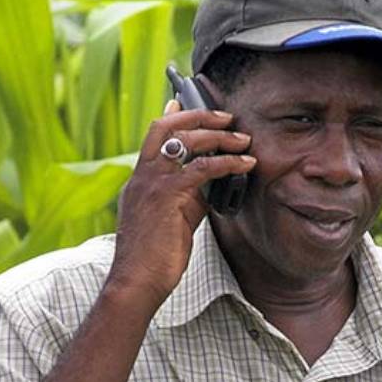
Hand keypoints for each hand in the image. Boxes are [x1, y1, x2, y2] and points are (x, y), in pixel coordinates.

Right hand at [106, 100, 254, 311]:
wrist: (136, 282)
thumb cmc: (154, 258)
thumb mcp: (173, 220)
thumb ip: (188, 197)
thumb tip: (210, 186)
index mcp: (141, 180)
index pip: (153, 136)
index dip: (171, 115)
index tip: (183, 99)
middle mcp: (143, 175)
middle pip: (166, 127)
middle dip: (197, 115)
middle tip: (226, 117)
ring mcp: (152, 183)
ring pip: (185, 141)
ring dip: (219, 136)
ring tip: (243, 140)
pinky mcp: (168, 196)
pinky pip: (202, 168)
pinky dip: (227, 162)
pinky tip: (245, 165)